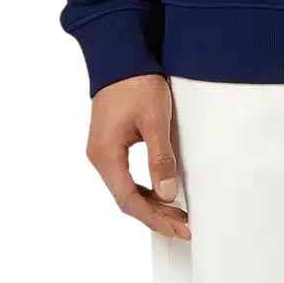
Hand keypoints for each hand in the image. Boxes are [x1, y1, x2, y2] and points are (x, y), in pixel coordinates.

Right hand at [85, 73, 190, 239]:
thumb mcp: (154, 121)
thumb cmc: (135, 83)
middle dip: (155, 214)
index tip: (178, 227)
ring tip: (175, 212)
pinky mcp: (112, 142)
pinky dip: (144, 185)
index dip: (156, 217)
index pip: (131, 200)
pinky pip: (127, 173)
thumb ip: (161, 159)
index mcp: (107, 155)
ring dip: (151, 201)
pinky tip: (159, 189)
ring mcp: (105, 150)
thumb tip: (168, 193)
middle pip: (128, 198)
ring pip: (127, 187)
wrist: (122, 55)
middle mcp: (101, 157)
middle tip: (181, 225)